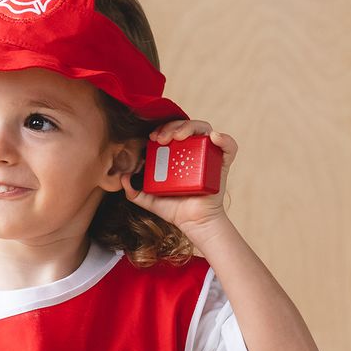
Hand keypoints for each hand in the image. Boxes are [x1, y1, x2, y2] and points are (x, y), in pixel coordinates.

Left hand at [121, 119, 237, 238]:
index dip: (161, 129)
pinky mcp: (222, 164)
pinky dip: (224, 139)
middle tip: (161, 139)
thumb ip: (134, 191)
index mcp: (178, 154)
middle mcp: (194, 151)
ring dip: (190, 127)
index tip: (151, 138)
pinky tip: (213, 138)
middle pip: (186, 127)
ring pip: (204, 130)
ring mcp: (208, 155)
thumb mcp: (150, 200)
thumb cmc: (175, 210)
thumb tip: (122, 178)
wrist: (193, 224)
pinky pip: (228, 146)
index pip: (171, 131)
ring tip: (178, 137)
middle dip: (172, 127)